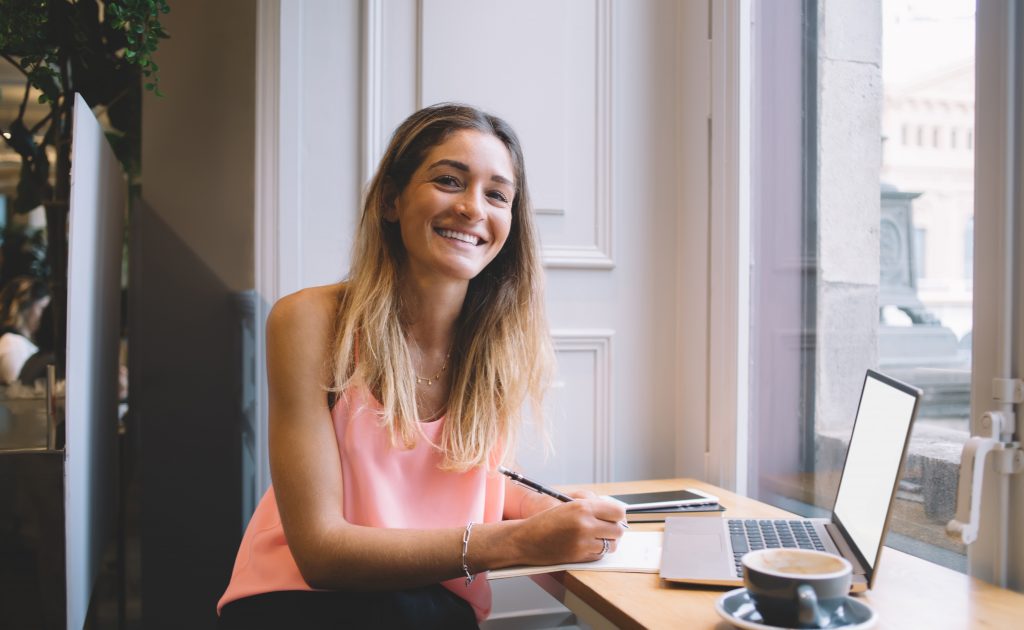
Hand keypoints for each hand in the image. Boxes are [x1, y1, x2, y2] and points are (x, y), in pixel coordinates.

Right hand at [511, 494, 625, 565]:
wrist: (525, 539)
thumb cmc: (545, 520)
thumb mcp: (568, 504)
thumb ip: (592, 504)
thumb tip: (616, 512)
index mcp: (582, 507)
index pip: (618, 512)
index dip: (618, 515)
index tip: (613, 517)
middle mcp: (585, 524)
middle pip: (618, 530)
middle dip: (614, 530)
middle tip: (605, 528)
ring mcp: (583, 542)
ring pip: (612, 545)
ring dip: (608, 542)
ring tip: (596, 537)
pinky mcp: (580, 557)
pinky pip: (600, 555)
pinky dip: (597, 551)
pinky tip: (586, 545)